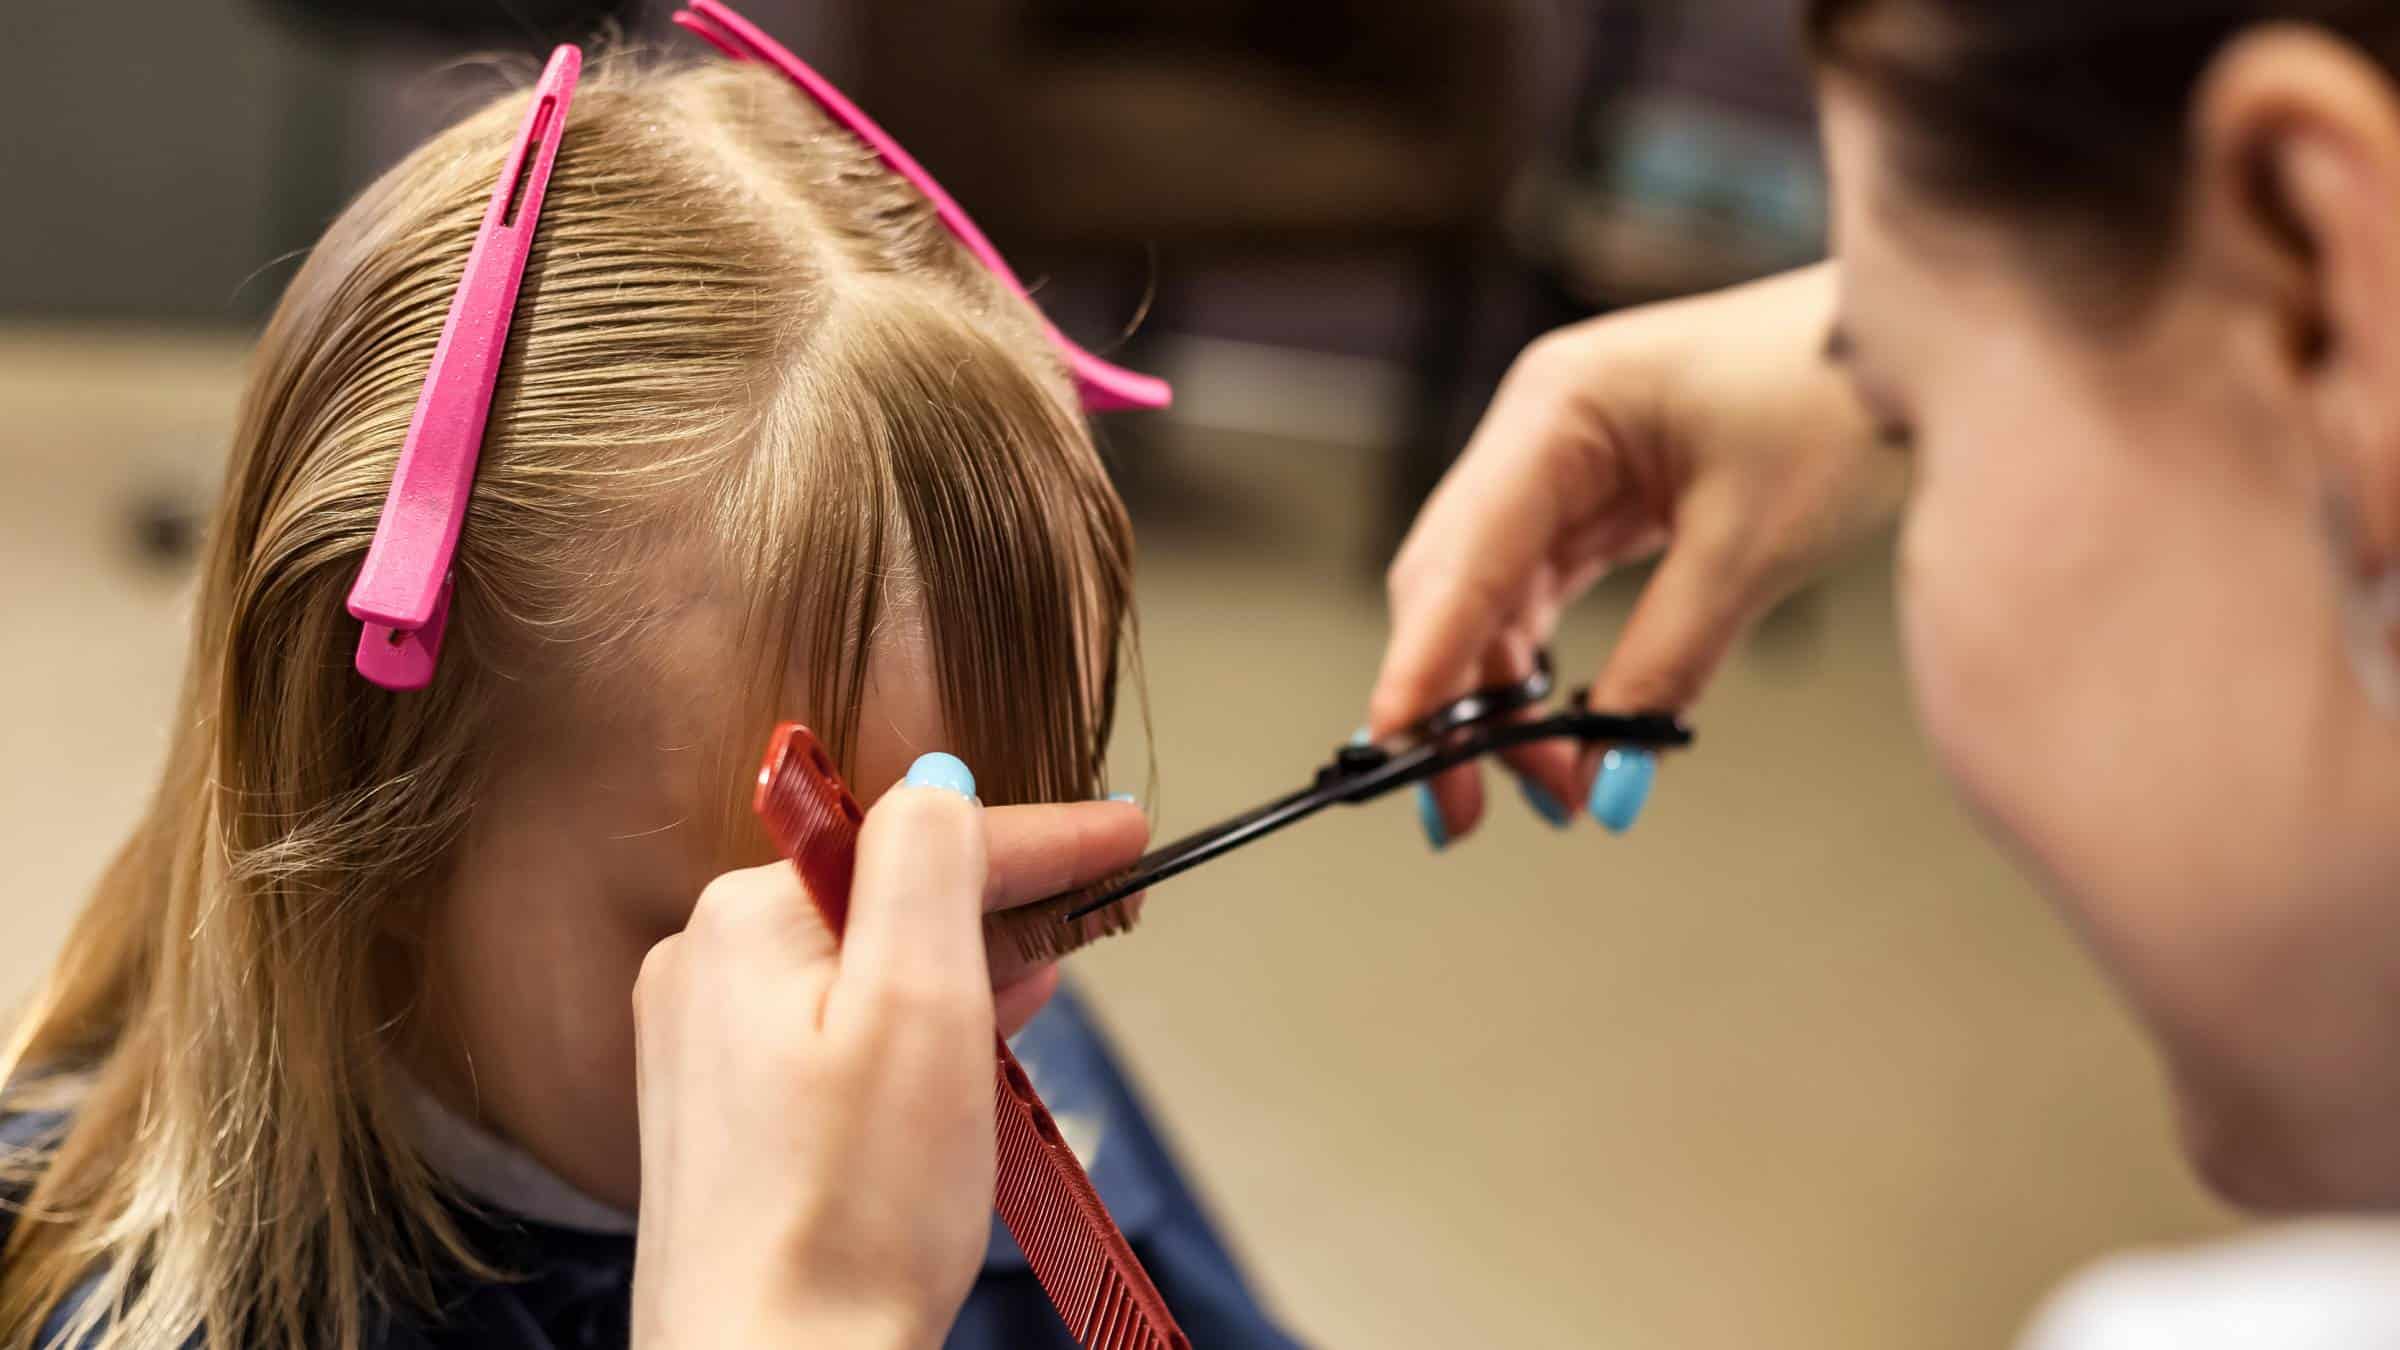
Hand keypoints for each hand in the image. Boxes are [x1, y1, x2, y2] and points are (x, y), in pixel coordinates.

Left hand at [629, 766, 1148, 1348]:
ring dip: (960, 973)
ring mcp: (704, 1045)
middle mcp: (703, 968)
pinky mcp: (723, 1115)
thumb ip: (930, 865)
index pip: (922, 843)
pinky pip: (833, 1030)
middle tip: (1096, 919)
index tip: (1125, 835)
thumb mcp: (919, 1006)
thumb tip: (939, 783)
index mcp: (744, 921)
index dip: (1043, 838)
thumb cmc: (848, 1220)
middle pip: (890, 899)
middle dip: (999, 907)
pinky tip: (959, 1064)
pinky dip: (910, 1031)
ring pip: (866, 966)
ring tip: (1035, 997)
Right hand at [1371, 264, 1905, 843]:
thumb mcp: (1753, 547)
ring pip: (1490, 599)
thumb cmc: (1846, 398)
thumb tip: (1609, 778)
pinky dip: (1543, 667)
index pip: (1463, 555)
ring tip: (1545, 790)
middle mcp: (1539, 428)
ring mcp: (1562, 459)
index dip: (1421, 659)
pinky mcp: (1598, 490)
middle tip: (1466, 807)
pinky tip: (1557, 730)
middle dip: (1454, 702)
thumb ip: (1666, 666)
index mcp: (1558, 408)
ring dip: (1500, 698)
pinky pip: (1541, 591)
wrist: (1917, 341)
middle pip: (1453, 584)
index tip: (1393, 744)